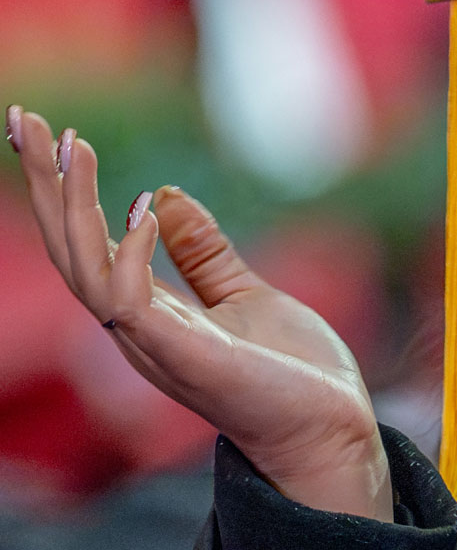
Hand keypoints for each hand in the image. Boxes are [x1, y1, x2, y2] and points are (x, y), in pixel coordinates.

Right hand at [9, 107, 389, 518]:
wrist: (332, 431)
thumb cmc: (292, 374)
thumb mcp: (246, 295)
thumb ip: (204, 253)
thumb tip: (165, 194)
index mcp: (147, 311)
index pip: (86, 242)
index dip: (62, 190)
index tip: (48, 132)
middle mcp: (136, 328)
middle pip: (69, 248)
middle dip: (46, 185)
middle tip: (25, 118)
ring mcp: (153, 344)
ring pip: (85, 268)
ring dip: (73, 205)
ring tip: (71, 145)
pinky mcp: (183, 358)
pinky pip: (131, 303)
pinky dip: (131, 253)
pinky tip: (141, 207)